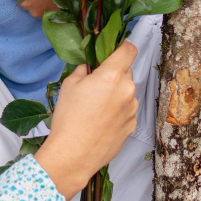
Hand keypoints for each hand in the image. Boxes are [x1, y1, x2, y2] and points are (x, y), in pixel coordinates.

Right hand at [34, 41, 138, 198]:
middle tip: (97, 84)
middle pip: (127, 71)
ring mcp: (132, 109)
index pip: (129, 50)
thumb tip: (90, 67)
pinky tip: (101, 121)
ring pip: (127, 92)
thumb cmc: (69, 119)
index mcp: (112, 75)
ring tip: (96, 107)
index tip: (116, 49)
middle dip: (115, 73)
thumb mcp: (69, 85)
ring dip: (117, 93)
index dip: (123, 46)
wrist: (73, 155)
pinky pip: (127, 110)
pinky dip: (118, 111)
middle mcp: (127, 90)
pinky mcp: (132, 125)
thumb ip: (84, 70)